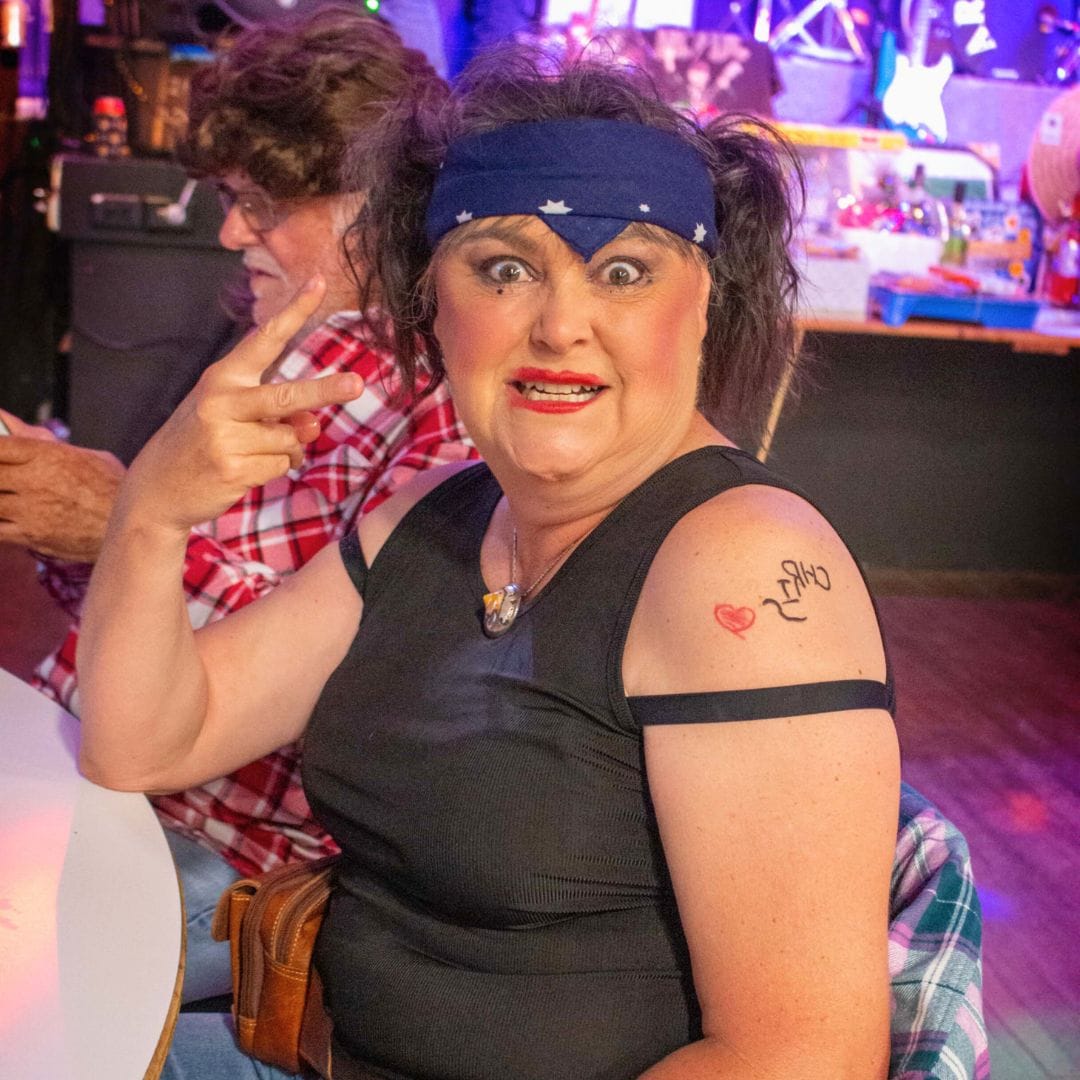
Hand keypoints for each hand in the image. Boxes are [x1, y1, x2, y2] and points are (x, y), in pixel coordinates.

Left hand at [0, 413, 124, 561]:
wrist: (135, 526)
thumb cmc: (113, 489)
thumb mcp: (85, 456)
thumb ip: (43, 441)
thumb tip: (9, 423)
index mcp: (47, 454)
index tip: (3, 455)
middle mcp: (33, 480)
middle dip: (1, 475)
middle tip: (10, 482)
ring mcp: (29, 510)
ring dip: (0, 500)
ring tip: (12, 498)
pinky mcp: (30, 535)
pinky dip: (0, 523)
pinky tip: (10, 519)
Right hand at [120, 275, 362, 535]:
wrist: (158, 488)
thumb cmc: (203, 442)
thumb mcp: (233, 416)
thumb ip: (277, 411)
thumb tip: (313, 424)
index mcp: (223, 376)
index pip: (265, 338)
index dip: (294, 311)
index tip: (319, 282)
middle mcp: (222, 400)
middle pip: (287, 395)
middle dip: (325, 391)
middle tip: (357, 384)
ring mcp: (225, 436)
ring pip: (291, 439)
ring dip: (285, 449)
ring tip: (250, 452)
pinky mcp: (233, 469)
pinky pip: (282, 465)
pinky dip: (274, 470)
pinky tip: (243, 470)